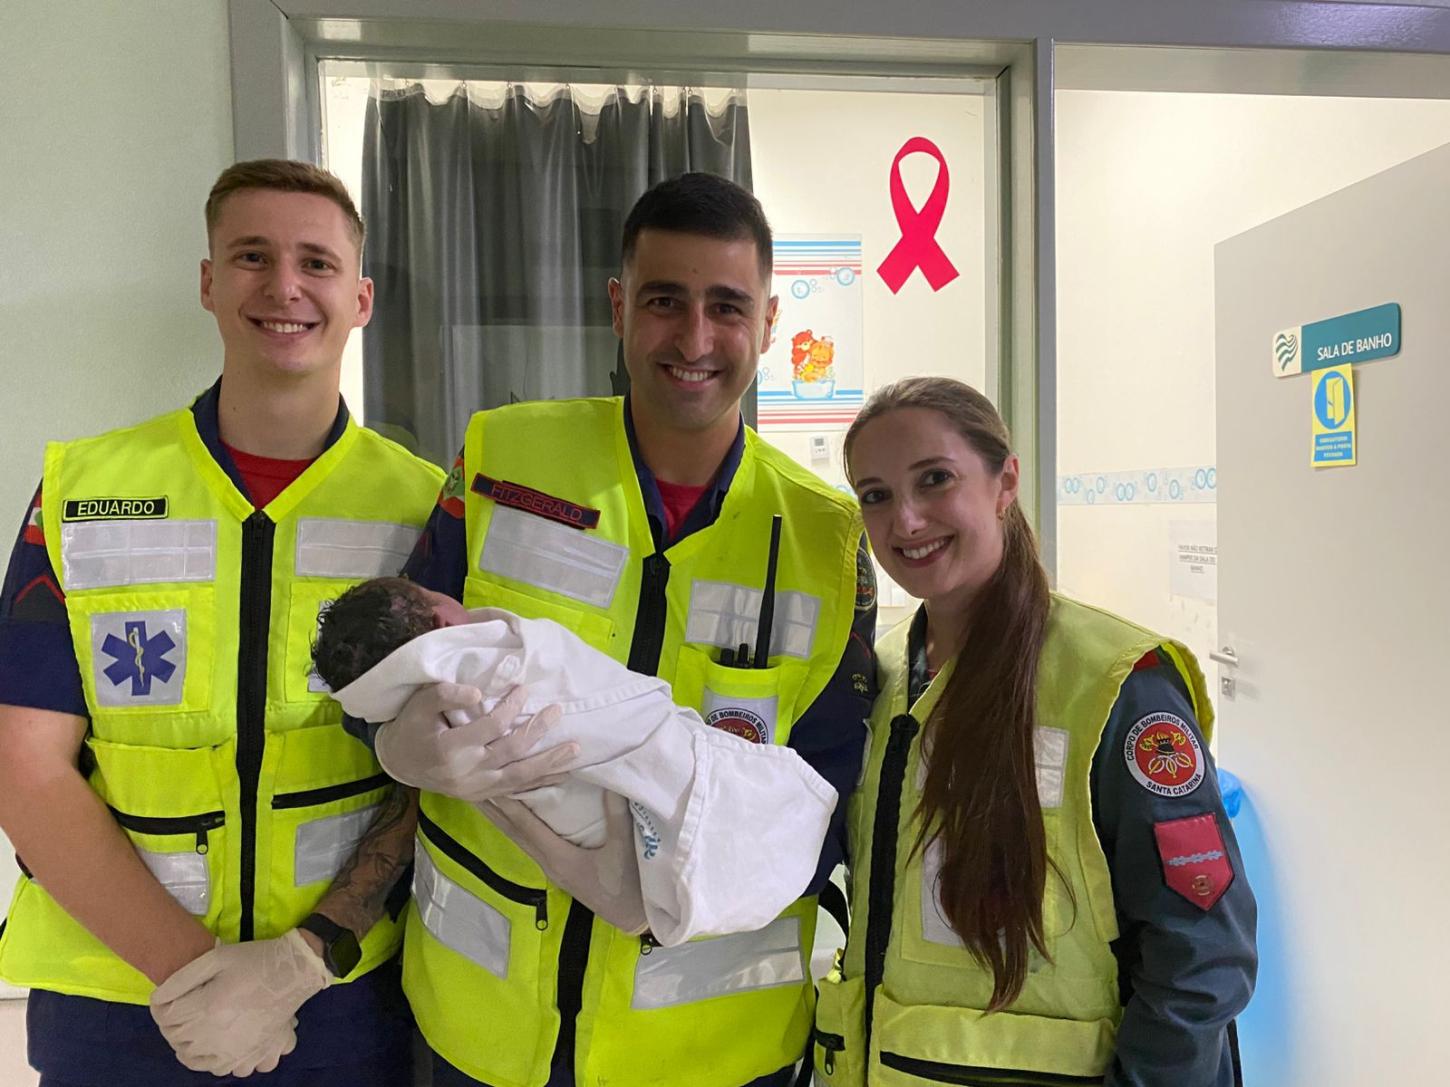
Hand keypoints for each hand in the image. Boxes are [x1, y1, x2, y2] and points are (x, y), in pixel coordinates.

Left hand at [149, 928, 329, 1076]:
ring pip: (192, 1057)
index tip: (165, 997)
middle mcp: (217, 1034)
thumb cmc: (255, 960)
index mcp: (208, 1007)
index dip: (160, 1005)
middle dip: (171, 1023)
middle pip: (176, 1037)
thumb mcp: (217, 957)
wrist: (294, 972)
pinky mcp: (248, 1055)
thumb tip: (157, 999)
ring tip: (193, 1026)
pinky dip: (206, 1059)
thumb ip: (182, 978)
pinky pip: (215, 1069)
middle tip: (179, 1008)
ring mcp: (233, 1049)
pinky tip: (211, 1044)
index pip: (165, 1015)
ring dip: (185, 1043)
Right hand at [375, 683, 575, 801]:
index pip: (491, 726)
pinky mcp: (480, 796)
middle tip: (558, 712)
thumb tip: (477, 691)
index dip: (511, 707)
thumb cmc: (411, 726)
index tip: (525, 690)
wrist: (398, 762)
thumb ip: (446, 694)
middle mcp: (465, 773)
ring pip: (518, 778)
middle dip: (537, 731)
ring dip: (548, 764)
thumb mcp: (420, 703)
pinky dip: (538, 782)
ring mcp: (474, 788)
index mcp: (450, 748)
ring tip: (575, 751)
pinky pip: (514, 791)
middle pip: (511, 752)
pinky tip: (560, 775)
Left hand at [485, 791, 646, 934]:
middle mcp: (549, 862)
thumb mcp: (625, 847)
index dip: (508, 804)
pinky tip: (516, 817)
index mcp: (559, 857)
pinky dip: (518, 826)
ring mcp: (553, 868)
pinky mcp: (559, 869)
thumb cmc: (629, 883)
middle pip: (514, 833)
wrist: (634, 917)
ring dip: (502, 818)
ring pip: (519, 839)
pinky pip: (531, 843)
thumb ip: (616, 814)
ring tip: (485, 798)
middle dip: (494, 810)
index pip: (527, 826)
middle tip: (472, 786)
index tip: (490, 783)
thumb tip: (608, 780)